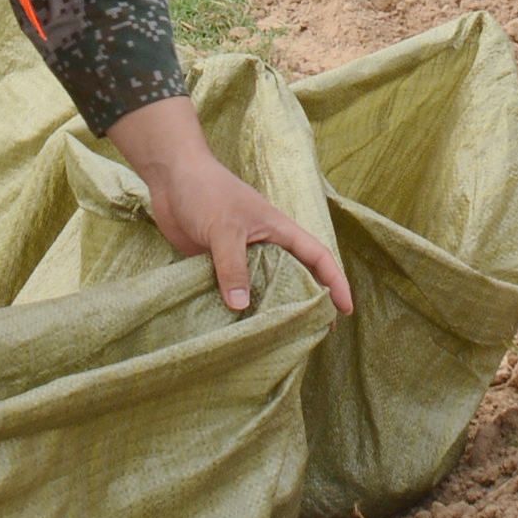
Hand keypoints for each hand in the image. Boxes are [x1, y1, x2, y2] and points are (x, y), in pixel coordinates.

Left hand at [110, 96, 353, 313]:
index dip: (336, 282)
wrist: (171, 176)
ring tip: (277, 341)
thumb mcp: (224, 228)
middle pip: (294, 277)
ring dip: (268, 310)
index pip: (318, 257)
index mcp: (278, 230)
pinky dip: (235, 307)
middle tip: (315, 335)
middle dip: (307, 303)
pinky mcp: (215, 263)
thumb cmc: (206, 191)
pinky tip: (234, 328)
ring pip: (262, 287)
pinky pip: (231, 289)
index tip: (346, 310)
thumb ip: (233, 266)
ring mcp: (240, 255)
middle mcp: (264, 245)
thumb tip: (241, 306)